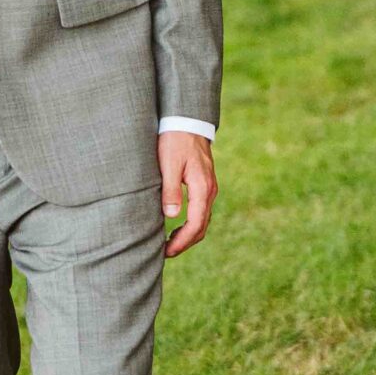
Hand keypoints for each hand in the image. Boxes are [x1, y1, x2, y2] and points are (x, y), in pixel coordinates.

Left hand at [159, 132, 216, 257]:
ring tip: (169, 244)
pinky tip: (176, 226)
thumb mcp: (168, 164)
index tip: (167, 252)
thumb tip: (171, 216)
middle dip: (185, 243)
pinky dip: (190, 224)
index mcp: (202, 188)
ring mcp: (209, 188)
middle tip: (165, 253)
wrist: (187, 121)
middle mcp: (210, 191)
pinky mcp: (204, 184)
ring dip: (188, 235)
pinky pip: (201, 211)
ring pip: (202, 220)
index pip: (195, 224)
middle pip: (202, 227)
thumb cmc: (174, 140)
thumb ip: (170, 190)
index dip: (182, 242)